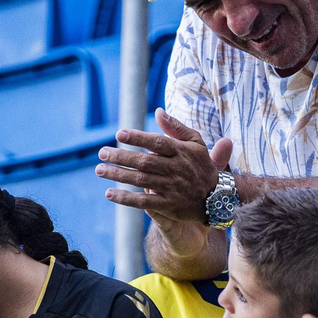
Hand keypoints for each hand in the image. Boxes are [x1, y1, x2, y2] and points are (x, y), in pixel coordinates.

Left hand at [96, 109, 232, 224]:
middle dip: (122, 157)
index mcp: (181, 151)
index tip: (119, 134)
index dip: (138, 138)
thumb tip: (158, 111)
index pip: (157, 142)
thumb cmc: (202, 165)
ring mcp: (172, 188)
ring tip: (100, 170)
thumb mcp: (196, 143)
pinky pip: (144, 202)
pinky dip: (126, 199)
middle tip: (102, 153)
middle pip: (145, 161)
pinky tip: (109, 194)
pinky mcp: (168, 205)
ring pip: (141, 180)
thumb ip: (176, 127)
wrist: (217, 196)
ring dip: (119, 175)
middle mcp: (176, 169)